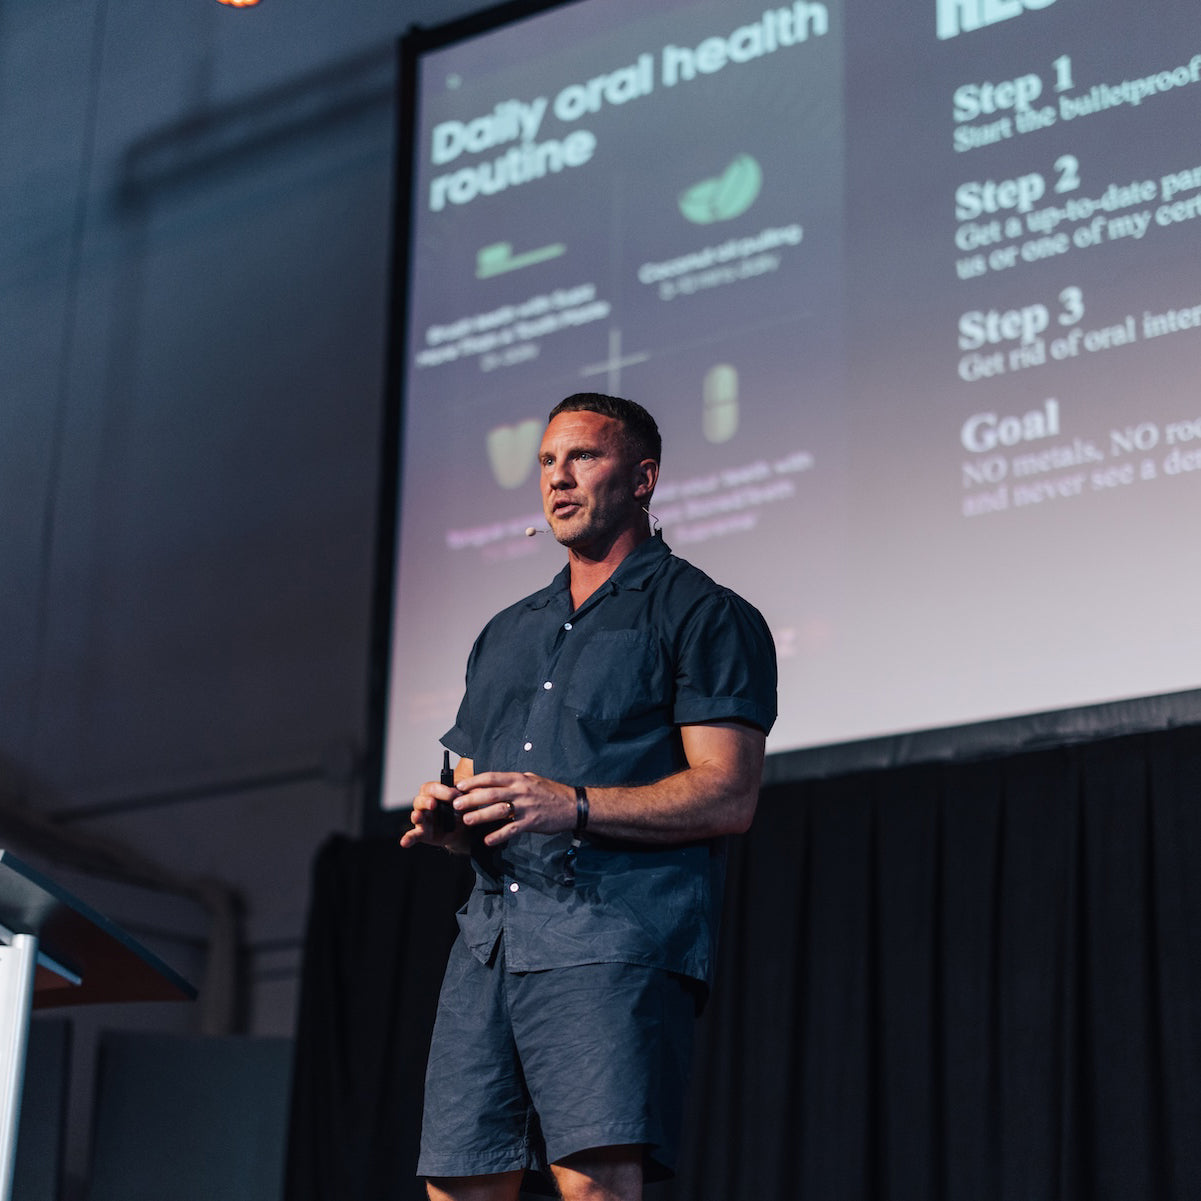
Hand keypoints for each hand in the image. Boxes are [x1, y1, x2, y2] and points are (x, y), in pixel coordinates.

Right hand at [400, 778, 469, 852]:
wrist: (463, 828)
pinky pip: (413, 835)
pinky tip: (404, 842)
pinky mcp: (422, 833)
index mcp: (435, 793)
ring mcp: (423, 819)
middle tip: (434, 803)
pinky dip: (408, 838)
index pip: (433, 788)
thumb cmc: (461, 810)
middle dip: (427, 801)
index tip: (455, 795)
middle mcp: (425, 804)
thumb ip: (469, 795)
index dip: (442, 791)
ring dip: (416, 816)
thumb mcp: (466, 800)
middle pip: (420, 799)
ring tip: (418, 817)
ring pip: (416, 815)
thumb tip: (476, 789)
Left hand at [453, 772, 574, 846]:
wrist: (573, 805)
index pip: (491, 777)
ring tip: (467, 820)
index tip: (460, 786)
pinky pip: (511, 830)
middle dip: (471, 798)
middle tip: (456, 804)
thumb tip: (492, 783)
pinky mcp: (531, 822)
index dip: (474, 781)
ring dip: (481, 816)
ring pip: (498, 810)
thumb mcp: (532, 779)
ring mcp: (526, 807)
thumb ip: (513, 781)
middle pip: (491, 793)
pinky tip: (487, 840)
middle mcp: (520, 791)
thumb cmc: (551, 792)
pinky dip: (498, 835)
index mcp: (519, 778)